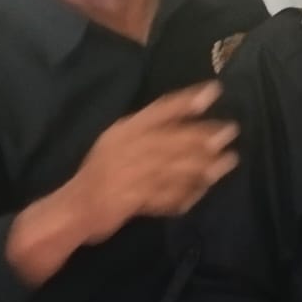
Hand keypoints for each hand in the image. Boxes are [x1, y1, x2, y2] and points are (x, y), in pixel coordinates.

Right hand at [64, 82, 238, 243]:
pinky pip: (164, 196)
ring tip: (229, 161)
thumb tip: (192, 123)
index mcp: (122, 131)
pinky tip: (203, 190)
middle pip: (170, 138)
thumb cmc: (100, 174)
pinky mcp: (128, 201)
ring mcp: (126, 175)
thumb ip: (149, 134)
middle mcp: (124, 148)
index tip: (214, 91)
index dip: (186, 100)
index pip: (158, 110)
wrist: (70, 210)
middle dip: (202, 134)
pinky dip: (186, 194)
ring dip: (202, 164)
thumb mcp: (118, 144)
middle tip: (231, 130)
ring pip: (171, 167)